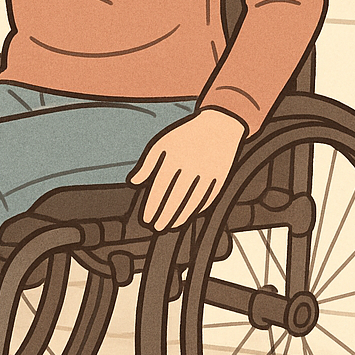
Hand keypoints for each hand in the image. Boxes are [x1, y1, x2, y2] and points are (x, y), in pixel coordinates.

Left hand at [127, 108, 246, 230]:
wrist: (219, 127)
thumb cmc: (184, 136)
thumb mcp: (162, 144)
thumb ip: (147, 165)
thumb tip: (133, 182)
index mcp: (174, 159)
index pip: (161, 188)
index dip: (153, 206)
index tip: (147, 219)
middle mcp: (191, 167)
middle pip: (176, 198)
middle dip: (165, 216)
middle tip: (157, 227)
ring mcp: (208, 173)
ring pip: (193, 201)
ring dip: (181, 217)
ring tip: (170, 226)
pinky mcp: (221, 177)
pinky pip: (209, 198)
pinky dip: (198, 209)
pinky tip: (189, 216)